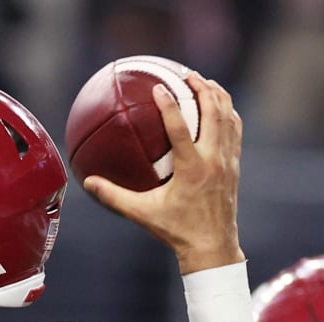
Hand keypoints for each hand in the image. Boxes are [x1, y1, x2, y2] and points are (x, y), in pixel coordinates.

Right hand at [85, 73, 242, 273]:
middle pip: (212, 111)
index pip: (180, 127)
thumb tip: (89, 183)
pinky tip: (220, 106)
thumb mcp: (142, 214)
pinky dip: (228, 113)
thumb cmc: (176, 231)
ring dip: (217, 95)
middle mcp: (212, 159)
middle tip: (186, 74)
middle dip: (201, 87)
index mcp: (191, 169)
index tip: (159, 86)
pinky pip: (235, 129)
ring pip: (228, 116)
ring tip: (204, 82)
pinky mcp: (234, 165)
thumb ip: (115, 197)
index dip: (169, 104)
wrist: (211, 246)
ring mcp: (226, 160)